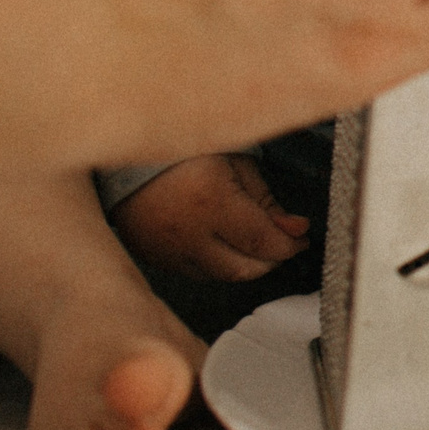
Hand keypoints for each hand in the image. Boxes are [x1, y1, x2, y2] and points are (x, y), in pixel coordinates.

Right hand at [111, 154, 307, 281]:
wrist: (127, 155)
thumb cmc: (184, 153)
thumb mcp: (235, 163)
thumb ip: (267, 200)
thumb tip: (296, 229)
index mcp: (212, 203)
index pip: (263, 243)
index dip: (290, 246)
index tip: (301, 238)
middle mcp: (190, 234)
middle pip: (246, 269)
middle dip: (271, 258)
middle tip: (279, 238)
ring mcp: (169, 252)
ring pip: (223, 277)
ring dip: (245, 263)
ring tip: (249, 236)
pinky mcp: (156, 260)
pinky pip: (197, 274)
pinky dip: (217, 264)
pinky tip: (220, 241)